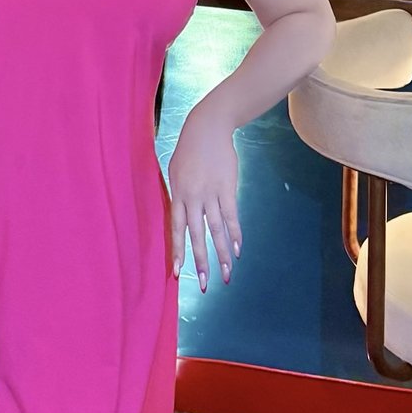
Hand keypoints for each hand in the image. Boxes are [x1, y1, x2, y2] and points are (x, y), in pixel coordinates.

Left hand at [168, 103, 240, 291]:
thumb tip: (181, 220)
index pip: (176, 229)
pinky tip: (237, 250)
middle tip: (204, 285)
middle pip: (197, 235)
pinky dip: (235, 234)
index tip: (178, 273)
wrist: (207, 127)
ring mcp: (211, 193)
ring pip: (217, 230)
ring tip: (226, 274)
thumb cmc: (188, 150)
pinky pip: (231, 216)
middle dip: (201, 262)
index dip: (178, 251)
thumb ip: (178, 196)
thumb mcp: (174, 172)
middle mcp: (193, 197)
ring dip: (222, 254)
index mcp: (177, 194)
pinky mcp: (228, 188)